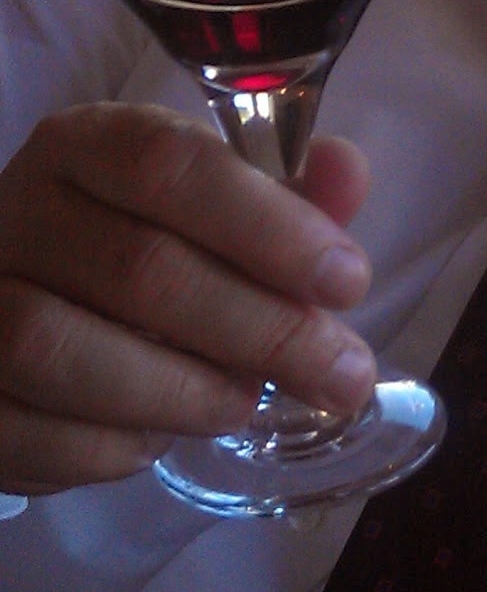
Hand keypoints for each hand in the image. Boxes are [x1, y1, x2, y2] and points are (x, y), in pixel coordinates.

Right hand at [0, 103, 376, 494]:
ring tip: (244, 403)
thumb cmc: (131, 246)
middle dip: (261, 330)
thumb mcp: (206, 207)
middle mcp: (13, 209)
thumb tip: (347, 173)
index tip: (348, 280)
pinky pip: (32, 431)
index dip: (267, 225)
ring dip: (182, 392)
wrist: (10, 305)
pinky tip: (158, 436)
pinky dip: (112, 446)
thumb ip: (282, 195)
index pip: (168, 162)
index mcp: (82, 145)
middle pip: (139, 268)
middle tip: (340, 372)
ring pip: (64, 350)